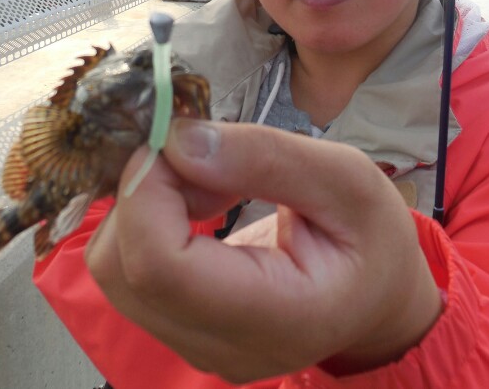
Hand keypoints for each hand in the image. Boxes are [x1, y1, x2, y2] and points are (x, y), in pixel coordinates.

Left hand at [85, 119, 441, 383]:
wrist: (376, 298)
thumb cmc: (372, 239)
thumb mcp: (347, 178)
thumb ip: (267, 157)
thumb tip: (179, 141)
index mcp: (280, 317)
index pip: (160, 267)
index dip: (146, 191)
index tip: (179, 141)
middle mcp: (222, 348)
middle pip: (121, 269)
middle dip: (141, 191)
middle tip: (199, 155)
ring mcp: (193, 346)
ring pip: (112, 269)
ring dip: (141, 204)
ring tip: (207, 181)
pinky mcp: (177, 329)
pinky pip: (126, 271)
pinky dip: (144, 220)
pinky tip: (196, 202)